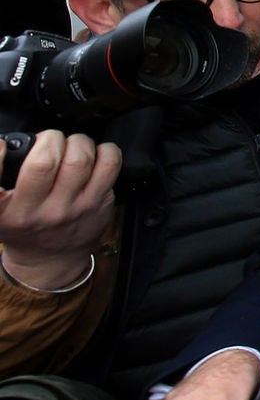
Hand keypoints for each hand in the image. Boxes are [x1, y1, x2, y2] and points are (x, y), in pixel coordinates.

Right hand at [0, 131, 119, 288]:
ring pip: (80, 159)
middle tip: (49, 142)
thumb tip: (4, 146)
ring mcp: (71, 208)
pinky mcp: (98, 204)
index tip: (1, 145)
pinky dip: (104, 150)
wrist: (50, 259)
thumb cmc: (23, 228)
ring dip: (77, 143)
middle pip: (45, 162)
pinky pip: (109, 164)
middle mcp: (36, 212)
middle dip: (49, 139)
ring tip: (72, 147)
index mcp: (4, 212)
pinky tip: (95, 155)